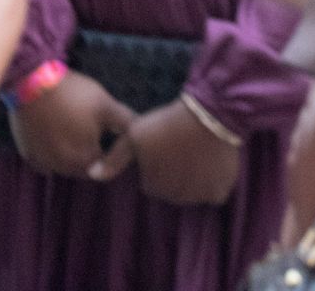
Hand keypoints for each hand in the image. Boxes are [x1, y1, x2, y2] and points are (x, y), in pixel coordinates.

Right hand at [9, 71, 135, 177]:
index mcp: (86, 159)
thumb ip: (126, 123)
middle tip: (91, 130)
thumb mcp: (106, 105)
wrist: (33, 81)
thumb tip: (141, 133)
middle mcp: (64, 168)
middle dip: (90, 154)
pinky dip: (50, 154)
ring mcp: (43, 162)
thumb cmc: (74, 94)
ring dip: (70, 155)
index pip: (106, 166)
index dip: (111, 151)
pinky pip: (44, 161)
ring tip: (72, 130)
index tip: (108, 134)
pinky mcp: (28, 153)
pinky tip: (53, 136)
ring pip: (64, 165)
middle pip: (85, 168)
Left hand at [90, 100, 239, 205]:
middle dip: (172, 173)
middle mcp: (176, 199)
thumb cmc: (166, 124)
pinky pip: (214, 192)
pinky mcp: (220, 190)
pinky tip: (209, 162)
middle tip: (178, 148)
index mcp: (153, 187)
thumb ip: (114, 158)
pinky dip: (213, 181)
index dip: (155, 163)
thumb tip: (93, 176)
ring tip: (193, 152)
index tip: (161, 147)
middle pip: (171, 189)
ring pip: (192, 191)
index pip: (150, 181)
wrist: (207, 115)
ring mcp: (199, 197)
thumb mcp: (135, 136)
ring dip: (192, 178)